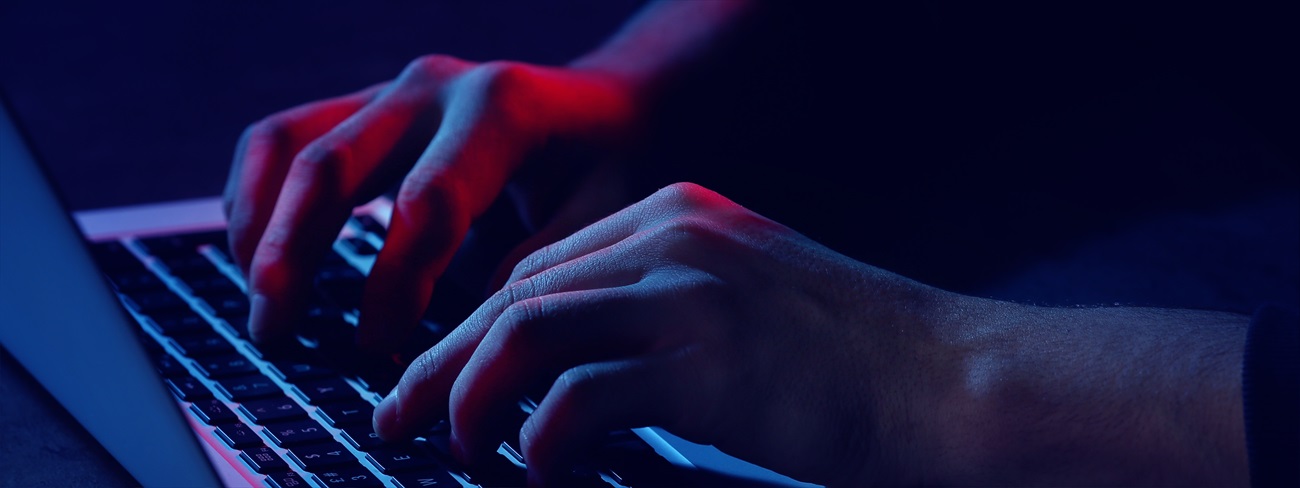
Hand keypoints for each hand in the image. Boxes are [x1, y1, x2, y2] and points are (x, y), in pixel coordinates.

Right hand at [223, 55, 641, 350]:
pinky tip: (256, 255)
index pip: (427, 204)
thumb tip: (468, 331)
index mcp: (502, 109)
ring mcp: (393, 90)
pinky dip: (254, 195)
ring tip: (261, 301)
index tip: (379, 350)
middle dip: (294, 254)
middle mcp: (436, 88)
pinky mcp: (366, 105)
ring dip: (259, 226)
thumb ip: (541, 266)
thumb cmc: (610, 166)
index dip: (395, 285)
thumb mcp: (605, 214)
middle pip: (333, 165)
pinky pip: (282, 137)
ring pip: (288, 142)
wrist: (608, 106)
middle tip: (278, 329)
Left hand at [372, 182, 957, 484]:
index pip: (541, 267)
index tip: (441, 378)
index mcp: (677, 217)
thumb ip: (662, 314)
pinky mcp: (703, 362)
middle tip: (400, 417)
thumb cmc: (857, 361)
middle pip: (514, 293)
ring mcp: (687, 291)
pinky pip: (574, 396)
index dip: (476, 328)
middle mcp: (672, 237)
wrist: (953, 382)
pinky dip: (537, 440)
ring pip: (522, 329)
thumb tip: (571, 372)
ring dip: (468, 395)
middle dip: (444, 363)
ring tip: (446, 448)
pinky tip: (536, 472)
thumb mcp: (745, 305)